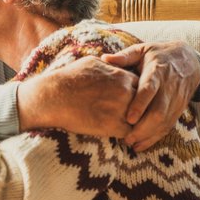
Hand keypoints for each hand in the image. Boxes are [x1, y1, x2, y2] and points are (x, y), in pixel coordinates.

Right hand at [17, 56, 137, 137]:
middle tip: (138, 116)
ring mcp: (120, 110)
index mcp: (122, 76)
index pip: (143, 85)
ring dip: (138, 125)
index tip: (134, 99)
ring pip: (141, 120)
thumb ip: (109, 66)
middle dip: (142, 109)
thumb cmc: (69, 78)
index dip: (139, 93)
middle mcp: (125, 92)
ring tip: (135, 129)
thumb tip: (113, 63)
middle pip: (146, 103)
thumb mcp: (92, 63)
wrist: (54, 97)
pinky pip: (130, 133)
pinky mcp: (112, 127)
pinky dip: (127, 135)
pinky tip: (122, 136)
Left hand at [101, 41, 199, 150]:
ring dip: (148, 135)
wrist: (189, 60)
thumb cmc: (159, 55)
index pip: (150, 89)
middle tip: (126, 137)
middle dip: (143, 127)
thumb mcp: (142, 50)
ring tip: (130, 143)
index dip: (141, 104)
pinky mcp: (179, 109)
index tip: (129, 118)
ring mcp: (176, 100)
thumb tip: (104, 58)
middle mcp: (169, 87)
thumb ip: (124, 56)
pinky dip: (155, 138)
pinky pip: (169, 126)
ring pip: (165, 122)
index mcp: (157, 71)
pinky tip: (140, 145)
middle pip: (159, 111)